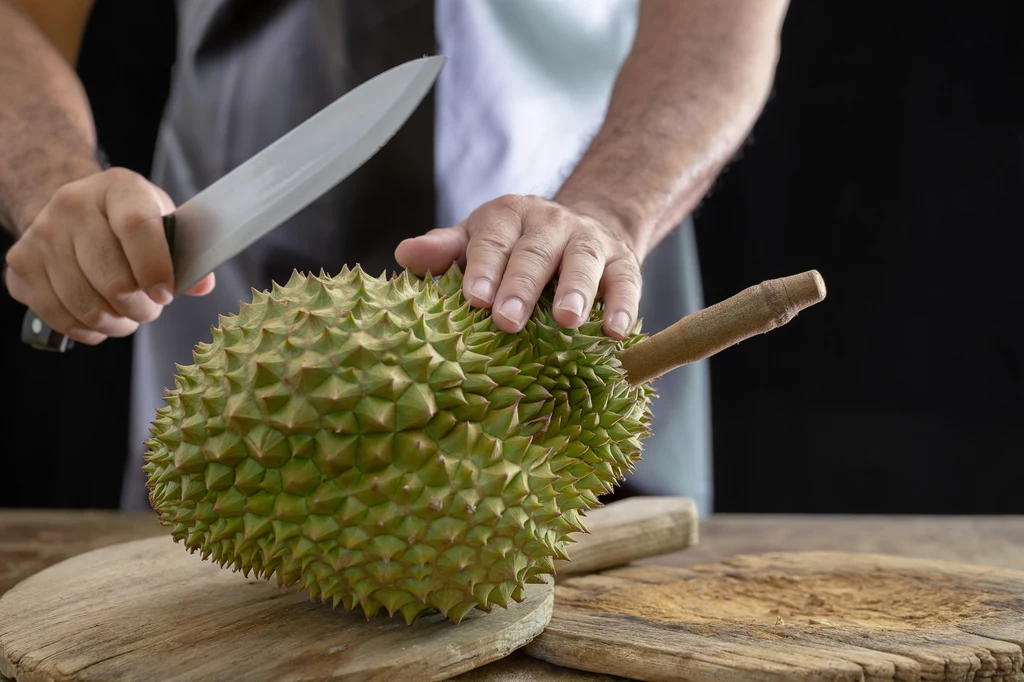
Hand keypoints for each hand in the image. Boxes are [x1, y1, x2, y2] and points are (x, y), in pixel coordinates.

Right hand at [4, 167, 214, 344]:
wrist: (73, 211)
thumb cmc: (128, 222)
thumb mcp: (163, 222)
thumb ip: (186, 254)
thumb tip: (203, 285)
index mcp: (118, 187)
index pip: (136, 225)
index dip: (154, 267)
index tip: (166, 295)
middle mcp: (72, 204)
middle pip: (111, 277)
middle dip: (140, 307)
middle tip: (149, 308)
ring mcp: (41, 234)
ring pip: (85, 304)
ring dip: (116, 322)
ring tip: (127, 314)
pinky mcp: (20, 264)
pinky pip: (60, 316)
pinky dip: (88, 329)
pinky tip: (100, 318)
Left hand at [394, 194, 641, 338]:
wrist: (579, 227)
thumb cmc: (514, 246)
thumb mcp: (476, 240)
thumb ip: (444, 251)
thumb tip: (405, 256)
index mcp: (508, 217)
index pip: (492, 242)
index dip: (484, 270)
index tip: (475, 300)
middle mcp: (550, 222)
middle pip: (536, 251)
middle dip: (522, 285)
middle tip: (509, 320)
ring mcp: (589, 240)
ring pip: (583, 259)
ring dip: (576, 289)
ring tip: (568, 320)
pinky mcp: (623, 262)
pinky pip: (626, 281)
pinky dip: (623, 305)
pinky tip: (615, 332)